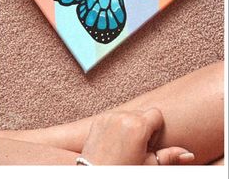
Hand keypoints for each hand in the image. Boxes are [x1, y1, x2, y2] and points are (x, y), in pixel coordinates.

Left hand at [79, 108, 194, 164]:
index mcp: (138, 126)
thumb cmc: (124, 172)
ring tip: (125, 146)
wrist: (96, 176)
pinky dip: (117, 125)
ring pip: (129, 113)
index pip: (156, 114)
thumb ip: (169, 156)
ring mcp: (109, 116)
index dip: (155, 130)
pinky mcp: (99, 119)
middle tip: (137, 147)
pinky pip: (115, 115)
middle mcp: (123, 116)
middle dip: (143, 127)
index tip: (148, 144)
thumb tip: (188, 154)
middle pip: (143, 113)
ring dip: (130, 125)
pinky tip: (115, 142)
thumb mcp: (149, 166)